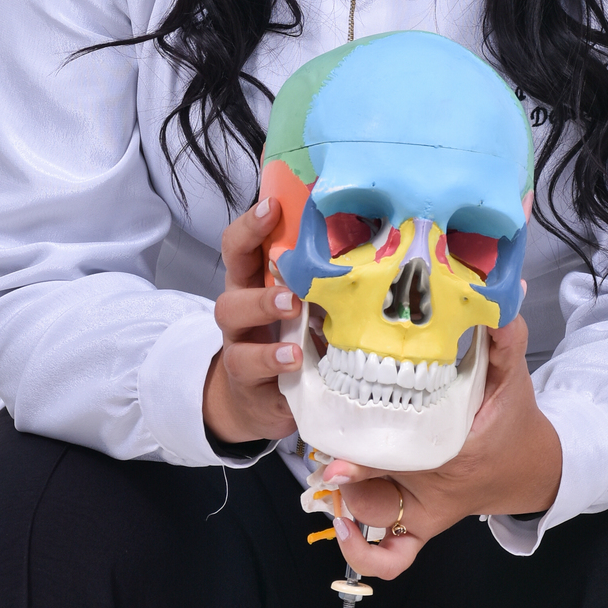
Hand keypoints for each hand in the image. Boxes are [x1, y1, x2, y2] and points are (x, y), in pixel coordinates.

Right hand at [202, 197, 302, 445]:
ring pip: (230, 315)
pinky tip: (293, 359)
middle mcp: (242, 307)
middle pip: (230, 274)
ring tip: (292, 314)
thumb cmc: (294, 341)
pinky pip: (248, 365)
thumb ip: (324, 285)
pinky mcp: (245, 377)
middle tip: (286, 274)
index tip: (272, 206)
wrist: (263, 401)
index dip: (252, 224)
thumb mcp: (309, 309)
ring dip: (262, 309)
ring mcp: (239, 342)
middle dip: (253, 260)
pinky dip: (271, 360)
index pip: (244, 245)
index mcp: (258, 282)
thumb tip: (376, 252)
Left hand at [320, 313, 562, 580]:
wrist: (529, 466)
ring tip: (332, 474)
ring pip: (374, 517)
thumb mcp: (514, 374)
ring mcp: (425, 512)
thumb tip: (499, 294)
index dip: (364, 450)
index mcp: (453, 449)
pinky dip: (362, 550)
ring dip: (349, 499)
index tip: (337, 442)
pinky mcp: (420, 527)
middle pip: (378, 486)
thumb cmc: (512, 419)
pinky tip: (342, 523)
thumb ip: (506, 335)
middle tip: (328, 454)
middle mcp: (434, 488)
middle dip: (348, 470)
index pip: (402, 450)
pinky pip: (391, 558)